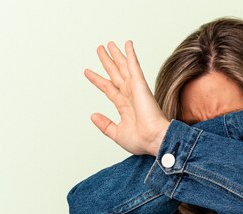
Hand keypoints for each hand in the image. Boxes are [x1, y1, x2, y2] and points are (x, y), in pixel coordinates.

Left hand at [83, 40, 169, 155]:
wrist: (154, 139)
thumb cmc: (142, 140)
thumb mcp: (117, 133)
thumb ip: (105, 124)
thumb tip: (93, 116)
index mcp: (124, 106)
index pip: (108, 89)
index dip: (98, 80)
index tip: (88, 72)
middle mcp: (130, 95)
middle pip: (115, 74)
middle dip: (107, 62)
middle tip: (100, 49)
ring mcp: (135, 89)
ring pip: (123, 67)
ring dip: (117, 55)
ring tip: (109, 44)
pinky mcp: (141, 85)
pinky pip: (134, 66)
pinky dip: (131, 55)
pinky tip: (127, 44)